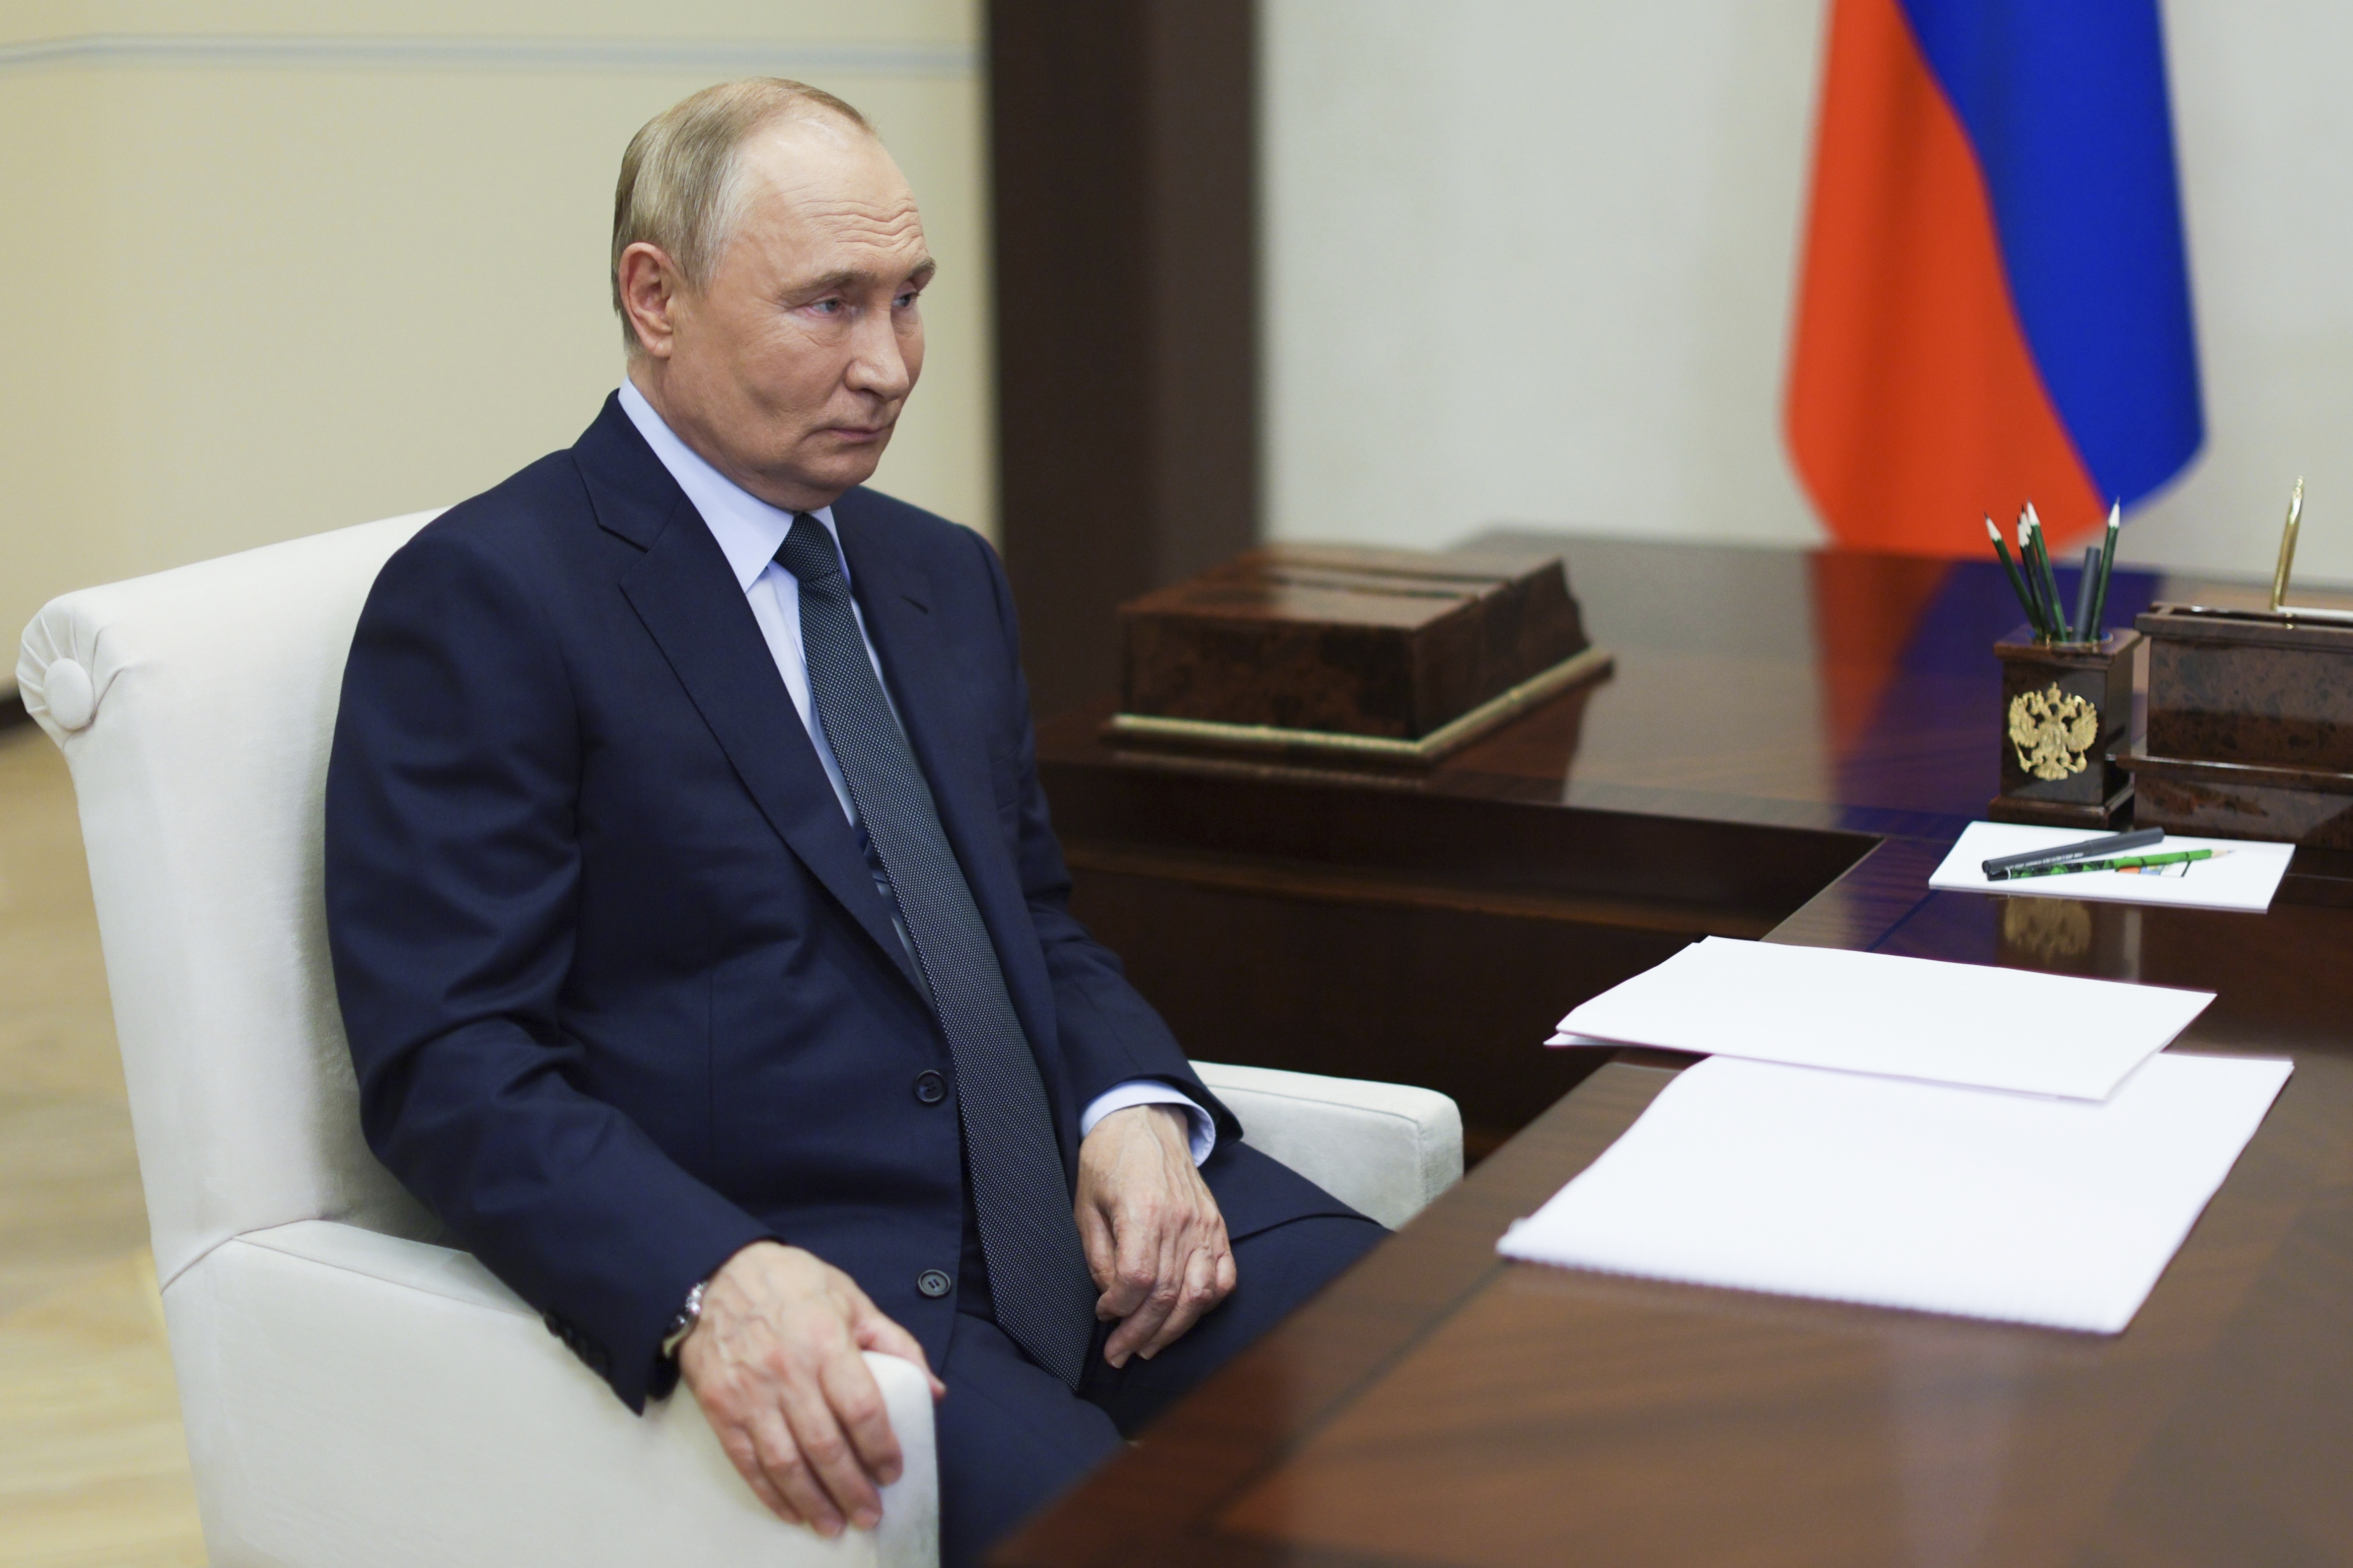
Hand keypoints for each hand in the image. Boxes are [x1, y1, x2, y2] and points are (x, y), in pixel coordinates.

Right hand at [677, 1241, 945, 1536]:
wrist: (718, 1274)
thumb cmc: (792, 1284)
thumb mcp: (852, 1299)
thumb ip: (896, 1344)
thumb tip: (932, 1390)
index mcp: (825, 1342)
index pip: (861, 1408)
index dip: (881, 1447)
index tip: (893, 1471)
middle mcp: (787, 1372)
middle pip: (825, 1446)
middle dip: (852, 1488)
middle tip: (870, 1514)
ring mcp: (750, 1393)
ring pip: (785, 1462)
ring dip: (812, 1501)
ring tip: (834, 1524)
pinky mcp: (721, 1407)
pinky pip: (748, 1461)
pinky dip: (770, 1493)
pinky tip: (791, 1510)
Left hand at [1075, 1104, 1236, 1367]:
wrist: (1145, 1121)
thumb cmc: (1108, 1161)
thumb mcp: (1085, 1205)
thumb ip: (1099, 1255)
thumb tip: (1112, 1298)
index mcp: (1143, 1211)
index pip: (1138, 1279)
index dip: (1118, 1308)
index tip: (1103, 1313)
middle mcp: (1180, 1221)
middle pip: (1168, 1296)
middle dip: (1140, 1334)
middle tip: (1119, 1354)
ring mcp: (1205, 1225)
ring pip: (1199, 1295)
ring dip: (1173, 1330)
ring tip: (1149, 1347)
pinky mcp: (1217, 1227)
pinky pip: (1224, 1278)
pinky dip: (1206, 1304)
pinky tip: (1184, 1317)